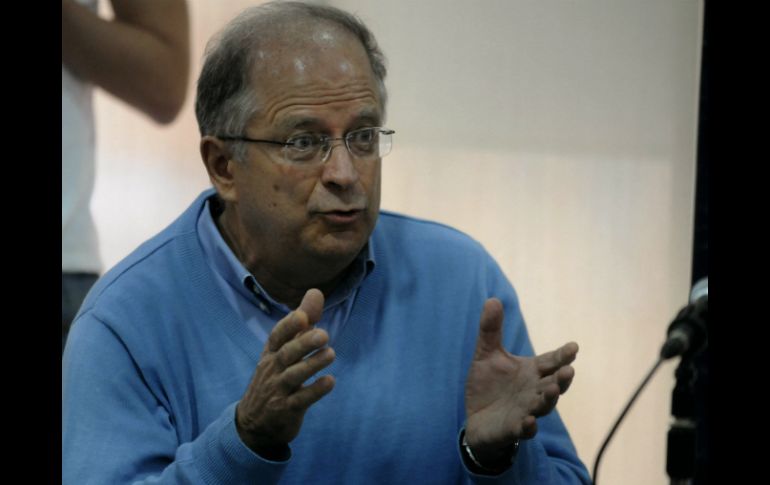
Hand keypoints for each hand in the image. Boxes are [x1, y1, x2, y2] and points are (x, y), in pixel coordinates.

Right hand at [235, 289, 335, 453]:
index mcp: (270, 354)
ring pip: (294, 376)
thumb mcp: (284, 350)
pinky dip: (315, 391)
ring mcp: (277, 391)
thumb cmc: (275, 379)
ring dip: (312, 365)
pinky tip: (330, 382)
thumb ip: (303, 323)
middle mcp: (272, 370)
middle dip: (303, 343)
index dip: (288, 325)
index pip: (276, 336)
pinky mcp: (286, 411)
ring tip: (331, 354)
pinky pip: (300, 400)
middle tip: (324, 334)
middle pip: (286, 354)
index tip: (302, 315)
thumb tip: (316, 291)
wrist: (254, 424)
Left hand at [464, 298, 577, 463]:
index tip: (574, 346)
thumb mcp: (486, 354)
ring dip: (550, 399)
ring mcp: (527, 411)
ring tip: (553, 390)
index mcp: (532, 371)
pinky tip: (529, 421)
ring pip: (544, 406)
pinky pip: (524, 429)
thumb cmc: (488, 385)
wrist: (476, 417)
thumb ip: (491, 329)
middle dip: (562, 378)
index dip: (563, 355)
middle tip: (569, 370)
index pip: (551, 361)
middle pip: (554, 384)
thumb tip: (492, 299)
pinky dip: (528, 426)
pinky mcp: (514, 429)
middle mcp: (534, 391)